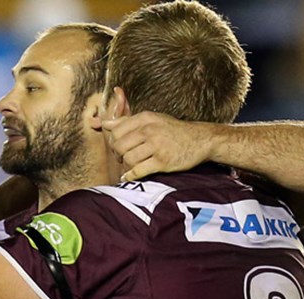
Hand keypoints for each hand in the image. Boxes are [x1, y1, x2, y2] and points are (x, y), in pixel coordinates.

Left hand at [104, 112, 221, 181]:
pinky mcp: (163, 161)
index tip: (118, 147)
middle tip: (123, 158)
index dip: (113, 142)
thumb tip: (102, 123)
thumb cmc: (172, 131)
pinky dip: (131, 175)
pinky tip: (130, 176)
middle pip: (119, 146)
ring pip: (128, 159)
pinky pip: (138, 171)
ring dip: (126, 165)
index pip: (116, 131)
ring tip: (131, 165)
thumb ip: (126, 121)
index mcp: (145, 118)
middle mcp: (150, 130)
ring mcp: (157, 146)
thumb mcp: (151, 120)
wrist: (201, 140)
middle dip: (118, 155)